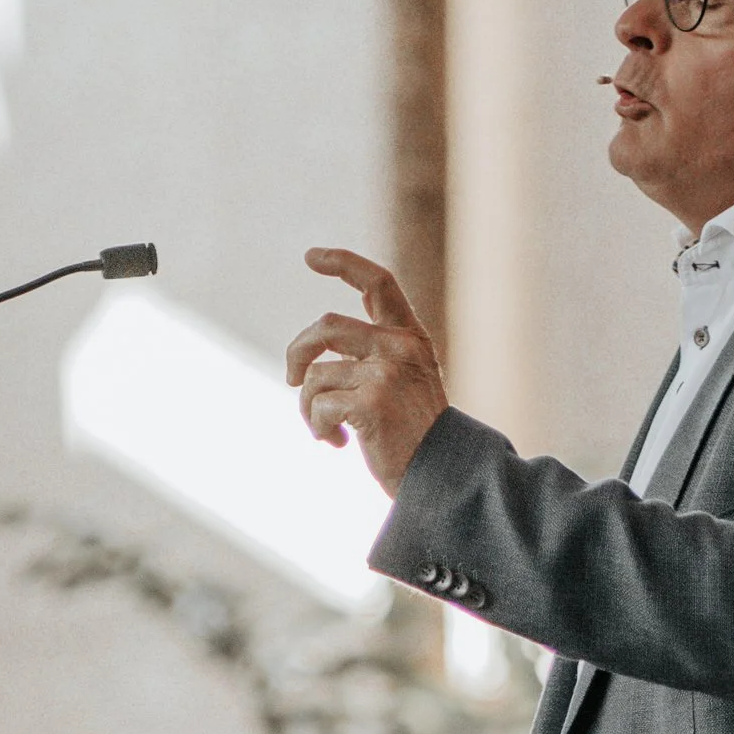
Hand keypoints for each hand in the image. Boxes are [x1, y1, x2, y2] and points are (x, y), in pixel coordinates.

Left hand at [287, 248, 446, 497]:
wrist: (442, 476)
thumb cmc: (416, 435)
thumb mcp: (404, 382)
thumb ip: (373, 358)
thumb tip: (312, 361)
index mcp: (410, 337)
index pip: (377, 282)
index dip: (342, 263)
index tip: (310, 257)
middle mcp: (400, 347)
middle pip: (325, 326)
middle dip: (298, 352)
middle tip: (290, 379)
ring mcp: (386, 373)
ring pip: (315, 375)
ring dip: (308, 407)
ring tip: (325, 429)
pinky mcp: (371, 403)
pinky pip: (317, 405)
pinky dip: (317, 427)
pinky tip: (336, 443)